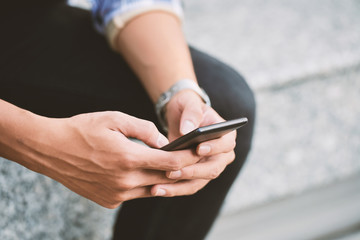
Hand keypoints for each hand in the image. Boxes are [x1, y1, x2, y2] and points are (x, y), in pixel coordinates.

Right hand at [22, 111, 202, 207]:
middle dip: (181, 169)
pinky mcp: (108, 201)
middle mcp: (124, 182)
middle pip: (164, 179)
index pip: (170, 163)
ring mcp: (116, 194)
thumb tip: (165, 142)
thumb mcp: (115, 119)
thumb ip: (144, 130)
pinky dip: (143, 184)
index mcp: (128, 159)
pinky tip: (144, 173)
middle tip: (193, 159)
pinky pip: (134, 194)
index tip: (201, 152)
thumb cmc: (82, 129)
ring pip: (151, 189)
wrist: (50, 149)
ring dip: (163, 179)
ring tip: (172, 166)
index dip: (189, 158)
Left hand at [152, 90, 236, 196]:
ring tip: (158, 187)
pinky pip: (186, 186)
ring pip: (198, 182)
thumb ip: (191, 113)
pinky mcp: (196, 176)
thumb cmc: (188, 108)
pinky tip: (156, 189)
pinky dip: (172, 189)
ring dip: (178, 186)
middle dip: (192, 172)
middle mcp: (222, 155)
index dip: (213, 148)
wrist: (180, 118)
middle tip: (172, 172)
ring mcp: (209, 168)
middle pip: (212, 169)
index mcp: (227, 136)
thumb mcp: (190, 103)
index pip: (225, 145)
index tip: (198, 149)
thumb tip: (187, 130)